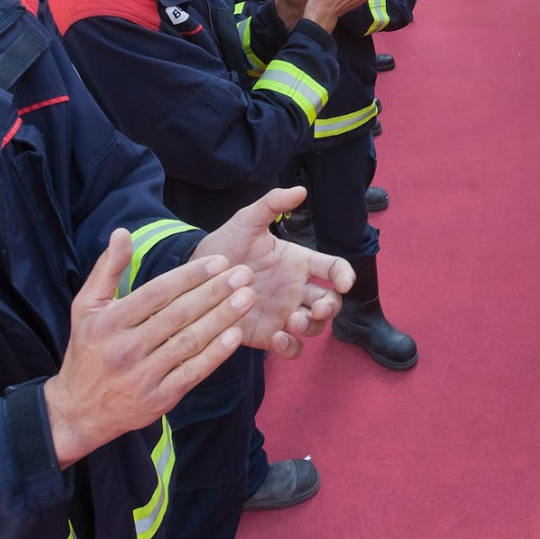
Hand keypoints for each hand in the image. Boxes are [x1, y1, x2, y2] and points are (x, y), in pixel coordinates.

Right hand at [43, 230, 257, 467]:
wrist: (79, 411)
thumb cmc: (87, 351)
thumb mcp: (86, 307)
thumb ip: (106, 269)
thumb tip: (122, 232)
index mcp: (109, 322)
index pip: (157, 293)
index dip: (191, 275)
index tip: (220, 261)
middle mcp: (125, 349)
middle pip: (178, 315)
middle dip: (215, 291)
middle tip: (244, 273)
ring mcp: (143, 376)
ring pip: (190, 342)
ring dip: (222, 318)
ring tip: (247, 297)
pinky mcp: (160, 398)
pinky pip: (193, 372)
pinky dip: (216, 354)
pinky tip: (236, 335)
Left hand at [194, 186, 353, 352]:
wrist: (194, 275)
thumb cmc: (223, 245)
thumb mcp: (246, 221)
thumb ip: (272, 204)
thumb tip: (300, 190)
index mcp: (298, 263)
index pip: (334, 269)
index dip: (345, 275)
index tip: (344, 283)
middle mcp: (296, 290)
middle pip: (330, 303)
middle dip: (330, 308)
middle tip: (318, 308)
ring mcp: (283, 314)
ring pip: (314, 327)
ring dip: (312, 327)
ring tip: (293, 321)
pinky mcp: (267, 334)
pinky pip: (291, 348)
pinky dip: (292, 347)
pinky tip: (279, 338)